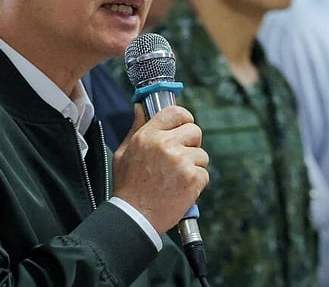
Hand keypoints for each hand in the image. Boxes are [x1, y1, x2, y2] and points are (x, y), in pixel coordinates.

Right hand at [112, 104, 208, 232]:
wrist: (134, 218)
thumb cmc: (128, 187)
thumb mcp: (124, 153)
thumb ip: (136, 128)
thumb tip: (140, 109)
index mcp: (148, 136)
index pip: (175, 112)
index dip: (184, 118)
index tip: (184, 126)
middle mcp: (165, 145)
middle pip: (194, 130)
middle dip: (191, 143)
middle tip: (181, 158)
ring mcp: (181, 161)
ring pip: (202, 154)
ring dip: (194, 166)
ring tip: (177, 178)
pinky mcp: (192, 178)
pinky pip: (204, 173)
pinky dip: (196, 183)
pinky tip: (181, 189)